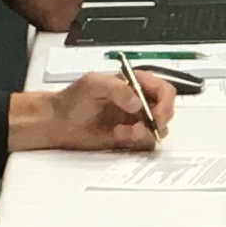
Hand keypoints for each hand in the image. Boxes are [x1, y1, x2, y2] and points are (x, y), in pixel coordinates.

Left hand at [19, 71, 168, 154]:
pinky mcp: (130, 138)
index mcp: (135, 83)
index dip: (165, 103)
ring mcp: (136, 121)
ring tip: (124, 132)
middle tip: (143, 126)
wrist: (58, 123)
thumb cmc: (73, 99)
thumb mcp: (93, 85)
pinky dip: (136, 142)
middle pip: (167, 111)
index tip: (156, 115)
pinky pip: (145, 143)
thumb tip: (137, 103)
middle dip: (159, 120)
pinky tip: (118, 136)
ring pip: (159, 129)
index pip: (164, 90)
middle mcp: (140, 102)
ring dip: (145, 133)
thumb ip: (117, 89)